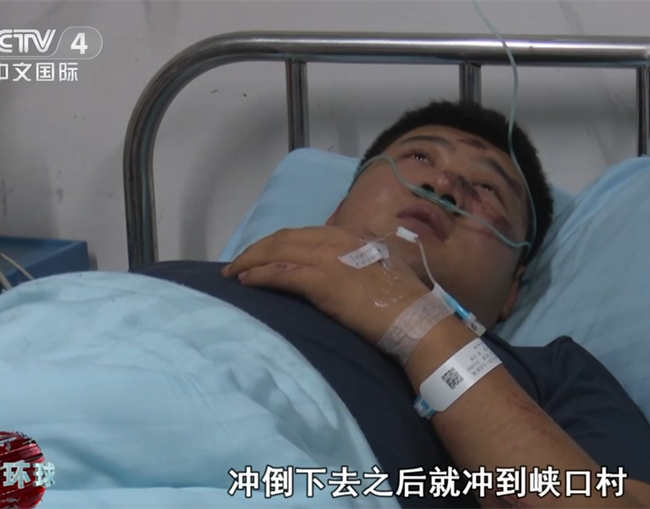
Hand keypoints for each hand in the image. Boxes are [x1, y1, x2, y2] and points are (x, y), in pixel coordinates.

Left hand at [222, 226, 430, 343]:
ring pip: (277, 251)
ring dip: (251, 261)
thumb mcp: (384, 269)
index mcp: (353, 234)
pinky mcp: (322, 279)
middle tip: (237, 264)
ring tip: (233, 274)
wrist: (415, 319)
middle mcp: (338, 238)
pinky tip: (246, 282)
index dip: (278, 243)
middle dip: (256, 250)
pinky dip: (260, 275)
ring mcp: (329, 257)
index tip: (263, 255)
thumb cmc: (404, 302)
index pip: (304, 233)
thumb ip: (361, 263)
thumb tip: (344, 274)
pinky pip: (281, 273)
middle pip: (284, 238)